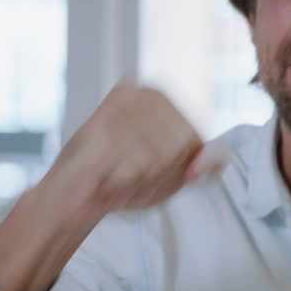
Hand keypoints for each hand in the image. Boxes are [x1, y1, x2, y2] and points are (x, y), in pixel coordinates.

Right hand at [0, 83, 224, 290]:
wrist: (70, 199)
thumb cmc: (120, 182)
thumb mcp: (170, 178)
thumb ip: (197, 168)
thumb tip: (219, 160)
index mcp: (161, 99)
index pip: (195, 138)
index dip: (178, 167)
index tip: (151, 172)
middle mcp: (143, 91)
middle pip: (181, 143)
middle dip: (160, 173)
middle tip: (131, 176)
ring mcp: (123, 102)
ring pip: (162, 154)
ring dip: (140, 178)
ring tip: (119, 175)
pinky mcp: (102, 122)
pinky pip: (138, 162)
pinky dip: (125, 181)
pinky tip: (108, 177)